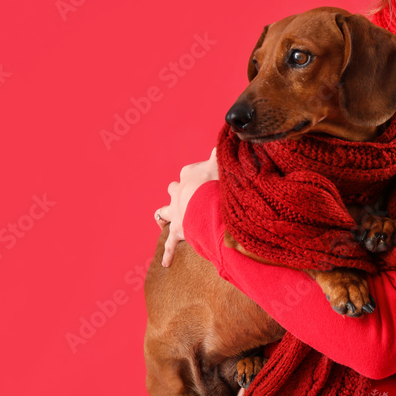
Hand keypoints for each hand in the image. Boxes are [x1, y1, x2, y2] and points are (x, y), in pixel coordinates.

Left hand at [156, 148, 218, 266]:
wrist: (206, 203)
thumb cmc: (215, 182)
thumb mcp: (221, 162)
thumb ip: (223, 150)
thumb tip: (231, 131)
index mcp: (188, 175)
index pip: (189, 171)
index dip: (198, 173)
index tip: (208, 175)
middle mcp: (178, 193)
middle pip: (174, 189)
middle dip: (179, 192)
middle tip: (187, 196)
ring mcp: (176, 212)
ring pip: (164, 213)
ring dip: (166, 215)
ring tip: (166, 219)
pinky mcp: (178, 231)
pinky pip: (170, 245)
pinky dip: (168, 253)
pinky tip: (165, 263)